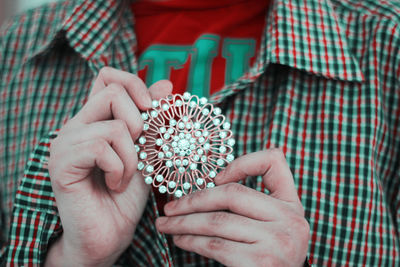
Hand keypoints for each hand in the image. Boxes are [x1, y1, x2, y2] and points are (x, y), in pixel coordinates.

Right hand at [46, 67, 171, 265]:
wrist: (110, 233)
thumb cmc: (128, 193)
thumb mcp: (146, 150)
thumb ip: (152, 119)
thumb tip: (165, 84)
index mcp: (95, 119)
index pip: (107, 76)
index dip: (134, 83)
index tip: (151, 108)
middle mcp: (76, 125)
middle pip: (113, 92)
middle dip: (140, 124)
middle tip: (138, 152)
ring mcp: (65, 142)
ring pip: (114, 126)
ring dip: (132, 157)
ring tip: (124, 178)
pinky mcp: (61, 163)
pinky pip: (102, 148)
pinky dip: (119, 170)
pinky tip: (113, 185)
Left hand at [156, 149, 309, 266]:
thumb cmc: (266, 260)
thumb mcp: (271, 228)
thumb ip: (253, 206)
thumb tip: (209, 187)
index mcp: (292, 205)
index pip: (273, 162)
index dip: (242, 162)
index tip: (215, 178)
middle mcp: (290, 220)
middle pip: (232, 194)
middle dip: (193, 200)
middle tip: (170, 208)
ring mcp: (278, 240)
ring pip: (217, 220)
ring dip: (184, 222)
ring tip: (166, 224)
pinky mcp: (261, 261)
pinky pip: (215, 244)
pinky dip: (191, 240)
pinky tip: (180, 239)